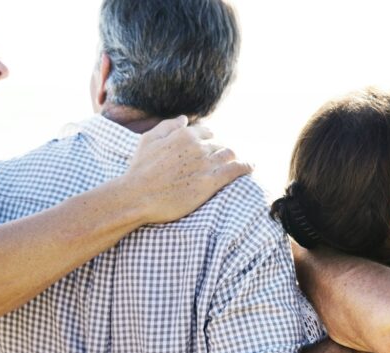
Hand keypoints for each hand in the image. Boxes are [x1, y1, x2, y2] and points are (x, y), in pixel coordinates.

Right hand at [122, 117, 252, 224]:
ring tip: (239, 164)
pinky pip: (236, 170)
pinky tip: (251, 167)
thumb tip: (184, 119)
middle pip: (219, 145)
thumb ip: (168, 126)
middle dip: (222, 152)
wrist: (138, 196)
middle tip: (224, 161)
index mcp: (184, 134)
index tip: (212, 148)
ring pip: (229, 155)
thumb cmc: (140, 170)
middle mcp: (197, 146)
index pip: (207, 132)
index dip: (210, 140)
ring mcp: (206, 164)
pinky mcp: (211, 182)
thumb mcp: (148, 140)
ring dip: (234, 158)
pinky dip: (246, 166)